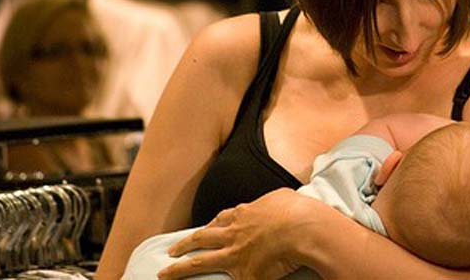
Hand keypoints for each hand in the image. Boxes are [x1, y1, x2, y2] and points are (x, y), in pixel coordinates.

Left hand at [158, 188, 323, 279]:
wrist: (304, 228)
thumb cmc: (298, 211)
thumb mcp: (282, 197)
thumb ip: (273, 201)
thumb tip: (278, 202)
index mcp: (244, 214)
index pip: (221, 220)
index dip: (210, 227)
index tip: (202, 231)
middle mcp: (234, 233)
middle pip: (201, 239)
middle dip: (184, 245)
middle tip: (171, 251)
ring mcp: (235, 254)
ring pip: (201, 262)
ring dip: (180, 269)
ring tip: (165, 273)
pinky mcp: (244, 273)